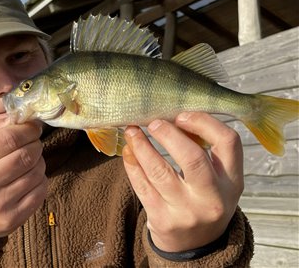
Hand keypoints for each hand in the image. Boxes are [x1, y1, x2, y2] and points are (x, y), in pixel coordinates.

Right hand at [0, 119, 46, 237]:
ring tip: (31, 161)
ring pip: (37, 172)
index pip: (10, 138)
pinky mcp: (14, 217)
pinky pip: (41, 191)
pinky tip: (31, 179)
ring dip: (40, 162)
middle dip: (36, 145)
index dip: (28, 130)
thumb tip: (23, 117)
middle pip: (26, 155)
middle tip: (35, 143)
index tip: (34, 127)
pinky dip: (41, 180)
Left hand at [123, 112, 243, 251]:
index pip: (228, 142)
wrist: (197, 245)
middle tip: (153, 123)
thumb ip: (206, 152)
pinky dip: (132, 164)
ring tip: (132, 131)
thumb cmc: (205, 200)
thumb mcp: (219, 180)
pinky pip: (142, 186)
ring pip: (159, 171)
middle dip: (169, 135)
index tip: (182, 116)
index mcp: (232, 182)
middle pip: (192, 158)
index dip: (204, 122)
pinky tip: (128, 152)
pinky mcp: (162, 220)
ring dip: (141, 146)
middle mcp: (212, 198)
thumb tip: (172, 118)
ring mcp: (186, 212)